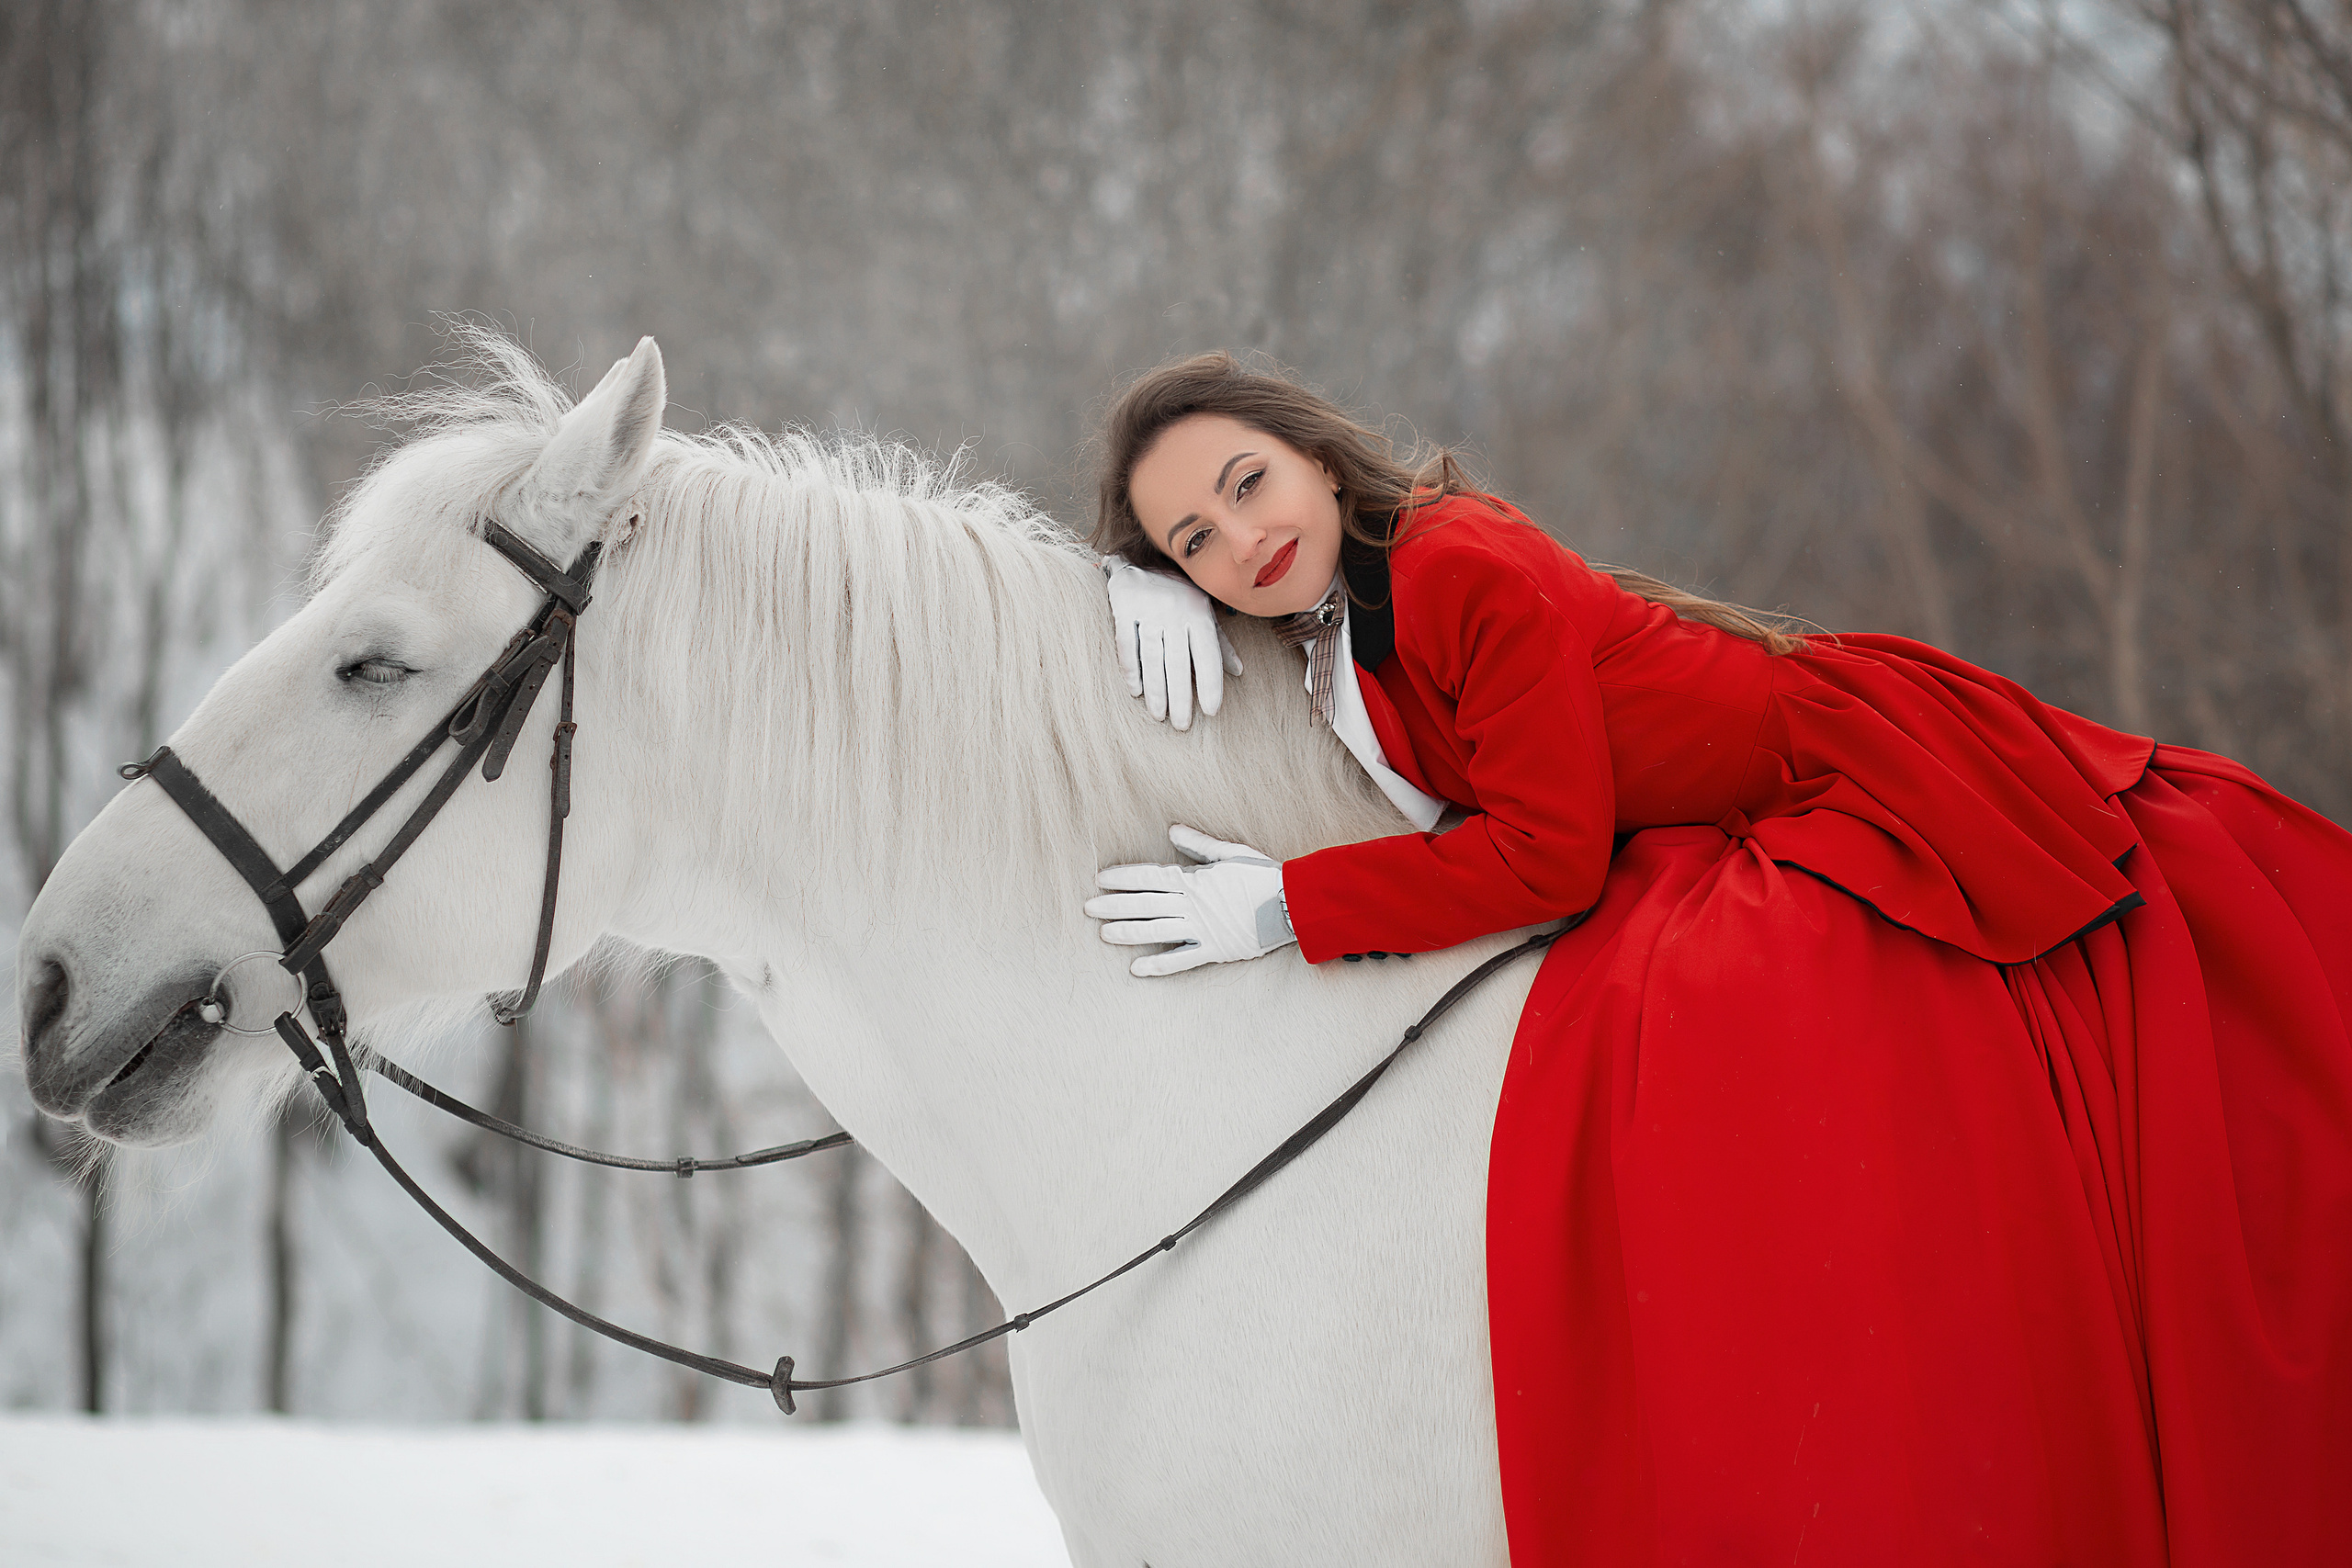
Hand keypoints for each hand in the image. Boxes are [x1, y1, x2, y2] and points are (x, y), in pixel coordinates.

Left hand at [1085, 825, 1295, 976]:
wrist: (1292, 903)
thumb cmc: (1263, 875)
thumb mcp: (1230, 853)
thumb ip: (1198, 845)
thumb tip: (1171, 830)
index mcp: (1194, 880)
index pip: (1150, 877)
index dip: (1124, 877)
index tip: (1101, 879)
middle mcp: (1192, 905)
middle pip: (1145, 904)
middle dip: (1115, 905)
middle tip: (1088, 908)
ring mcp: (1201, 929)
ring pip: (1156, 931)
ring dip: (1128, 932)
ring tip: (1104, 934)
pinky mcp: (1213, 950)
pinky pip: (1181, 960)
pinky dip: (1159, 965)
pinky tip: (1136, 969)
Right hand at [1103, 556, 1243, 731]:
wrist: (1142, 560)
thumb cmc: (1179, 593)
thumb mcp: (1204, 611)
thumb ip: (1220, 642)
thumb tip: (1238, 672)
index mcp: (1198, 612)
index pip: (1207, 654)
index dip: (1210, 684)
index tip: (1210, 711)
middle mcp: (1175, 611)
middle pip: (1179, 661)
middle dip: (1181, 696)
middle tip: (1182, 725)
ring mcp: (1148, 609)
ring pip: (1153, 656)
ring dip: (1156, 689)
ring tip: (1159, 716)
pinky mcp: (1124, 607)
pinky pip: (1127, 643)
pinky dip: (1131, 668)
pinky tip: (1136, 691)